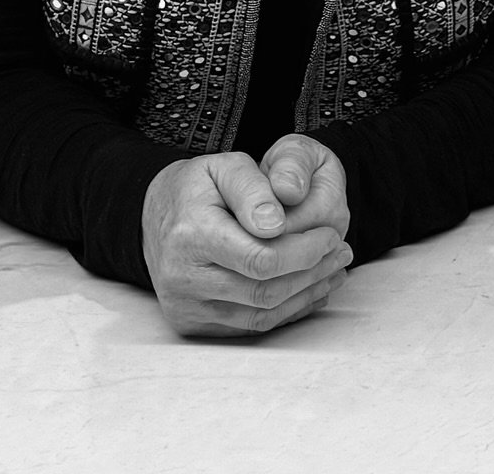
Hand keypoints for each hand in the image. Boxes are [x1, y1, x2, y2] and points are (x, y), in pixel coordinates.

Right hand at [141, 134, 351, 336]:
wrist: (152, 217)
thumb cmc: (196, 188)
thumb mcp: (225, 166)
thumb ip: (254, 189)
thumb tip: (276, 224)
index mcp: (191, 235)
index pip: (261, 258)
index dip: (305, 252)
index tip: (331, 235)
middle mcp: (183, 277)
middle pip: (264, 291)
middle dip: (313, 274)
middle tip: (342, 253)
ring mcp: (185, 305)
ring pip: (260, 314)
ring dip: (305, 295)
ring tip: (333, 271)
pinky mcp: (190, 322)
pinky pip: (248, 327)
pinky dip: (285, 312)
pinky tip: (310, 291)